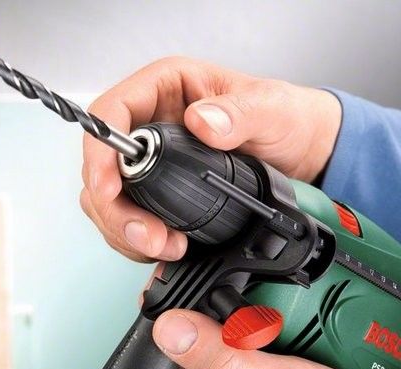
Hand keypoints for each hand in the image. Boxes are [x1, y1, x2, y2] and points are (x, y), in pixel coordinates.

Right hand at [80, 56, 340, 261]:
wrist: (301, 154)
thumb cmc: (283, 117)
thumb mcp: (270, 108)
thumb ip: (238, 113)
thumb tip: (200, 122)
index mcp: (164, 89)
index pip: (110, 113)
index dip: (100, 152)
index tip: (109, 187)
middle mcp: (150, 124)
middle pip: (103, 166)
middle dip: (115, 207)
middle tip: (146, 234)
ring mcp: (152, 161)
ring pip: (110, 199)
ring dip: (126, 230)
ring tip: (163, 246)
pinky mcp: (158, 192)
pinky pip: (130, 218)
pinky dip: (138, 240)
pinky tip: (164, 246)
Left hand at [152, 309, 400, 368]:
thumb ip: (218, 355)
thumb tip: (169, 326)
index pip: (170, 328)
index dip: (186, 297)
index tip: (216, 286)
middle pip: (198, 321)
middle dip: (229, 305)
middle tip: (264, 324)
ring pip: (227, 324)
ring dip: (254, 314)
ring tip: (283, 334)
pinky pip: (250, 338)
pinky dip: (270, 328)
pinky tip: (289, 339)